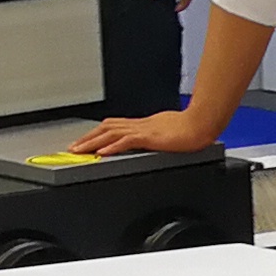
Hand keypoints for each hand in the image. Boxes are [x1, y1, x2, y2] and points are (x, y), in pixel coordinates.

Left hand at [72, 106, 223, 157]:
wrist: (203, 123)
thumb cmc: (193, 127)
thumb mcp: (169, 130)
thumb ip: (158, 135)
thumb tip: (156, 139)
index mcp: (144, 124)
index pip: (114, 126)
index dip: (97, 132)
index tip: (85, 140)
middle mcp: (140, 125)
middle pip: (106, 128)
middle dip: (87, 138)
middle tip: (73, 147)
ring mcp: (144, 130)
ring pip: (111, 133)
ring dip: (93, 142)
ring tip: (79, 150)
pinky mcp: (150, 137)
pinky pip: (127, 141)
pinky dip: (113, 146)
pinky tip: (103, 152)